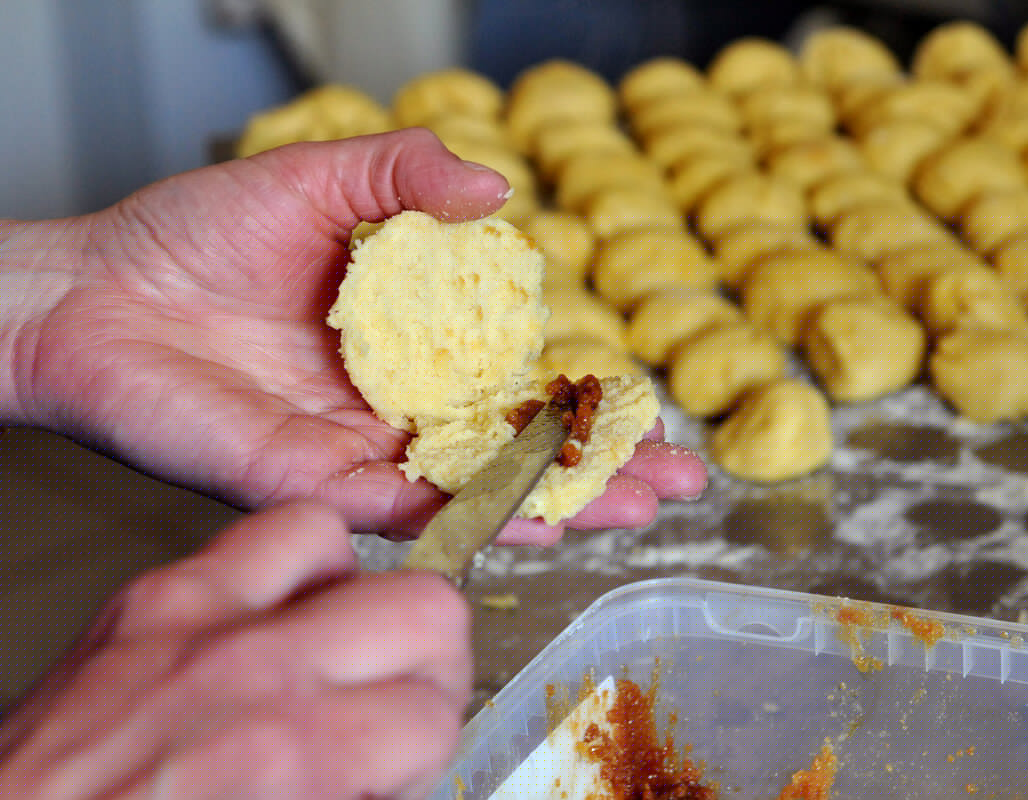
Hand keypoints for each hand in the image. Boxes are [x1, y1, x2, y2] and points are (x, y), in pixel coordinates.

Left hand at [0, 500, 469, 799]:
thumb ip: (355, 784)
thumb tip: (390, 766)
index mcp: (292, 752)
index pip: (434, 711)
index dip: (431, 746)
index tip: (404, 764)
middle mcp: (249, 667)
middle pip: (426, 606)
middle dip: (430, 662)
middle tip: (400, 703)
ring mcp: (190, 617)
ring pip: (335, 538)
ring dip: (349, 594)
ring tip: (331, 645)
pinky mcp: (144, 600)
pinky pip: (247, 541)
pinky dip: (275, 575)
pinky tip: (264, 625)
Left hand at [6, 130, 706, 541]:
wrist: (90, 290)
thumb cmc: (193, 234)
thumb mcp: (319, 180)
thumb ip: (405, 176)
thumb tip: (500, 189)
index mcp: (407, 345)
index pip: (519, 380)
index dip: (587, 398)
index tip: (655, 414)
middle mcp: (395, 408)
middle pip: (514, 447)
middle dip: (600, 467)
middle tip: (680, 483)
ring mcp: (357, 450)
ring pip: (473, 485)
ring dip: (557, 501)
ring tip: (634, 509)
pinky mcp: (308, 482)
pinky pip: (401, 503)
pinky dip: (468, 511)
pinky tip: (537, 518)